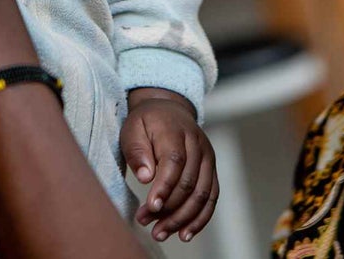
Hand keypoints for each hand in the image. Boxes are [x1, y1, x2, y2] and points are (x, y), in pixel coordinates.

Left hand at [122, 88, 218, 242]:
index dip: (164, 187)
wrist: (169, 110)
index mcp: (176, 131)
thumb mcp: (133, 128)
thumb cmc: (147, 122)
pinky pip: (211, 198)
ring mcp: (208, 158)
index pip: (174, 162)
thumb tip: (146, 177)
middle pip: (188, 182)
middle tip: (146, 222)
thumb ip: (137, 150)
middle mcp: (197, 145)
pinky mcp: (211, 170)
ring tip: (161, 232)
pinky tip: (185, 233)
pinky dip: (200, 219)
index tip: (150, 207)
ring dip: (182, 219)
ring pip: (202, 194)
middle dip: (168, 208)